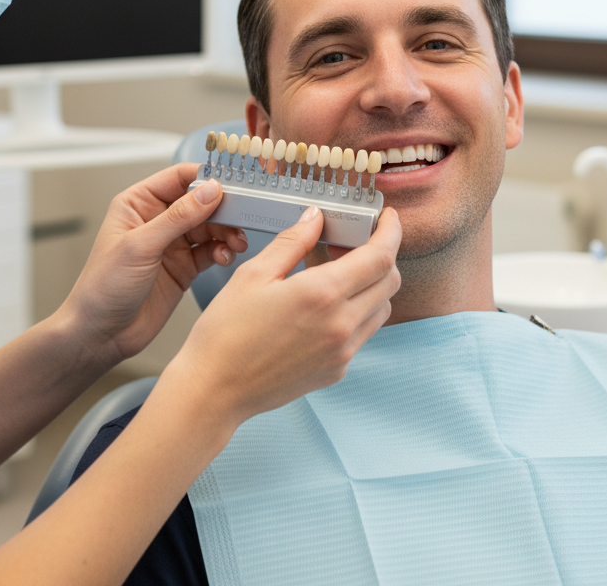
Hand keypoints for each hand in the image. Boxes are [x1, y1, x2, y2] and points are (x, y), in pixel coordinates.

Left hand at [60, 163, 247, 362]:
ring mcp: (171, 244)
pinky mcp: (183, 267)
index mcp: (138, 203)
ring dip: (226, 232)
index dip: (204, 178)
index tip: (230, 184)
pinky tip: (224, 257)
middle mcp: (156, 219)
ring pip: (209, 226)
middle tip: (242, 217)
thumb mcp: (141, 245)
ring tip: (235, 243)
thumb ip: (178, 217)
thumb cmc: (103, 287)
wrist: (101, 334)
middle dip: (222, 209)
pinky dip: (221, 251)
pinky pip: (210, 250)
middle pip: (199, 202)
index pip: (178, 178)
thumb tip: (209, 191)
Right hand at [164, 206, 401, 425]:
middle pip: (389, 281)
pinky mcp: (337, 370)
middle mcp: (341, 325)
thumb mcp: (253, 274)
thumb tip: (315, 218)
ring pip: (380, 308)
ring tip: (333, 273)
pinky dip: (355, 311)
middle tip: (351, 242)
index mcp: (321, 295)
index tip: (389, 218)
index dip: (391, 232)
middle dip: (381, 255)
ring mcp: (342, 352)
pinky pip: (362, 333)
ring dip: (370, 284)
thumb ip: (291, 241)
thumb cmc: (226, 332)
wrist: (215, 389)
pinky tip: (322, 305)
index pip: (380, 257)